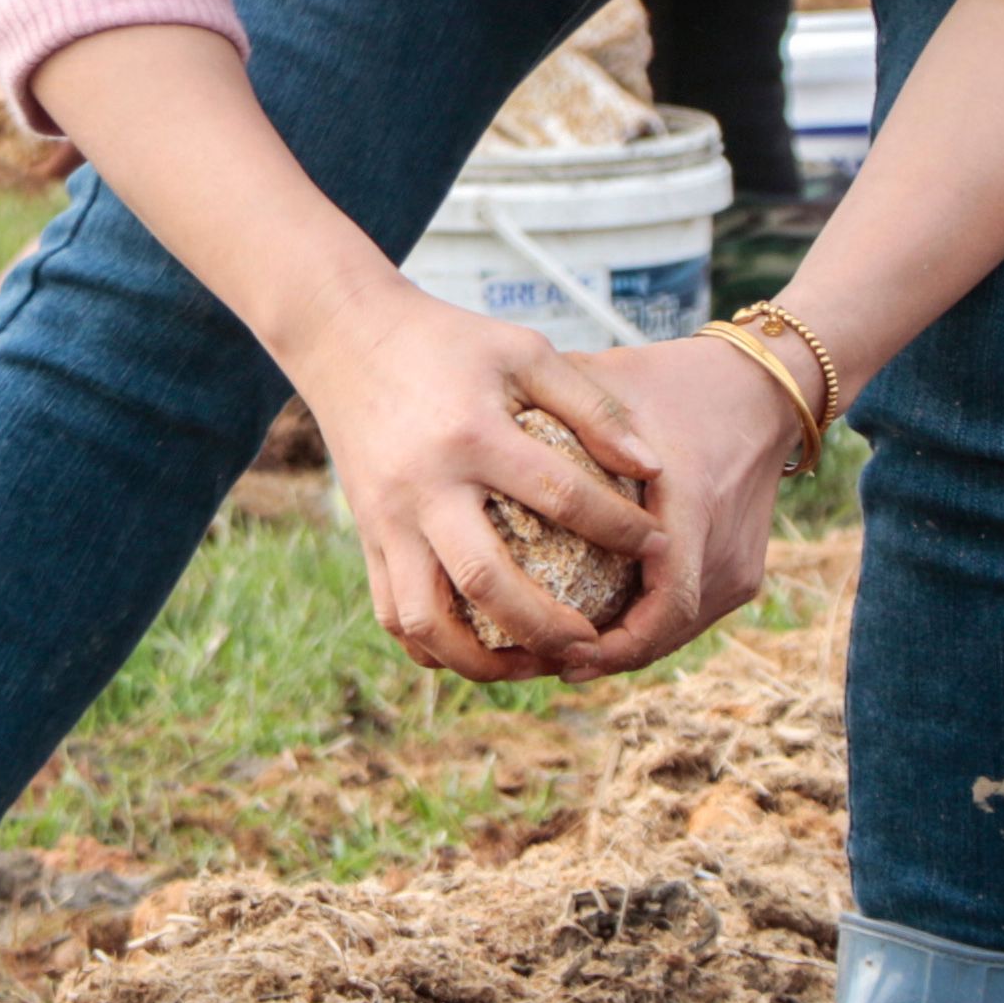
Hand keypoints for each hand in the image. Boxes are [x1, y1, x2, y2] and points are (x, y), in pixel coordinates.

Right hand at [282, 275, 671, 683]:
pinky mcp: (367, 538)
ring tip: (534, 666)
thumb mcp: (525, 351)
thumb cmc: (450, 343)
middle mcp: (425, 487)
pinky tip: (480, 654)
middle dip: (546, 627)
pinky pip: (393, 614)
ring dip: (481, 661)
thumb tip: (652, 469)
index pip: (558, 495)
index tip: (658, 546)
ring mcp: (387, 520)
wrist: (345, 336)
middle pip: (485, 582)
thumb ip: (591, 404)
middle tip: (594, 644)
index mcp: (471, 436)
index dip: (617, 527)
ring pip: (425, 619)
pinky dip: (434, 649)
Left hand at [562, 330, 808, 670]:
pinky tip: (598, 628)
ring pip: (678, 634)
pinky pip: (690, 615)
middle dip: (603, 657)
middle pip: (664, 635)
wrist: (760, 390)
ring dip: (624, 648)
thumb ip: (546, 409)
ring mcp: (740, 567)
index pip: (663, 608)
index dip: (613, 647)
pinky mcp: (743, 572)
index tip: (559, 657)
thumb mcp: (608, 388)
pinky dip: (646, 628)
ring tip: (559, 653)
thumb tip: (471, 437)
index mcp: (694, 509)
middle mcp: (725, 549)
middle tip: (540, 662)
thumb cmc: (672, 383)